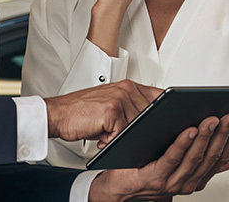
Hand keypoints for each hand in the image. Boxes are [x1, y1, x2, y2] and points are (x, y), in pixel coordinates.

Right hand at [45, 80, 161, 144]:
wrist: (58, 114)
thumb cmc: (81, 112)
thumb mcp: (110, 105)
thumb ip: (130, 108)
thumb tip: (151, 125)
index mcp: (127, 87)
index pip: (158, 97)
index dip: (166, 111)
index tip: (170, 122)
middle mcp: (125, 89)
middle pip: (150, 116)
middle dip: (141, 131)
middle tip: (120, 136)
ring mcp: (120, 98)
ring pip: (138, 126)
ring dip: (123, 137)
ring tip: (106, 135)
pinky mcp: (112, 111)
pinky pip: (123, 133)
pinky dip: (112, 140)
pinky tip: (101, 137)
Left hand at [88, 114, 228, 201]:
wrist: (118, 187)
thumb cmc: (146, 171)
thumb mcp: (179, 168)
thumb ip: (201, 163)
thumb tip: (227, 159)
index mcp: (195, 179)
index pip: (220, 158)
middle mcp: (186, 183)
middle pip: (210, 157)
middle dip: (223, 134)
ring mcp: (171, 182)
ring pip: (194, 158)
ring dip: (206, 137)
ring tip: (212, 120)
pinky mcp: (155, 177)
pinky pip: (172, 159)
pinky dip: (182, 144)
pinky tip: (189, 130)